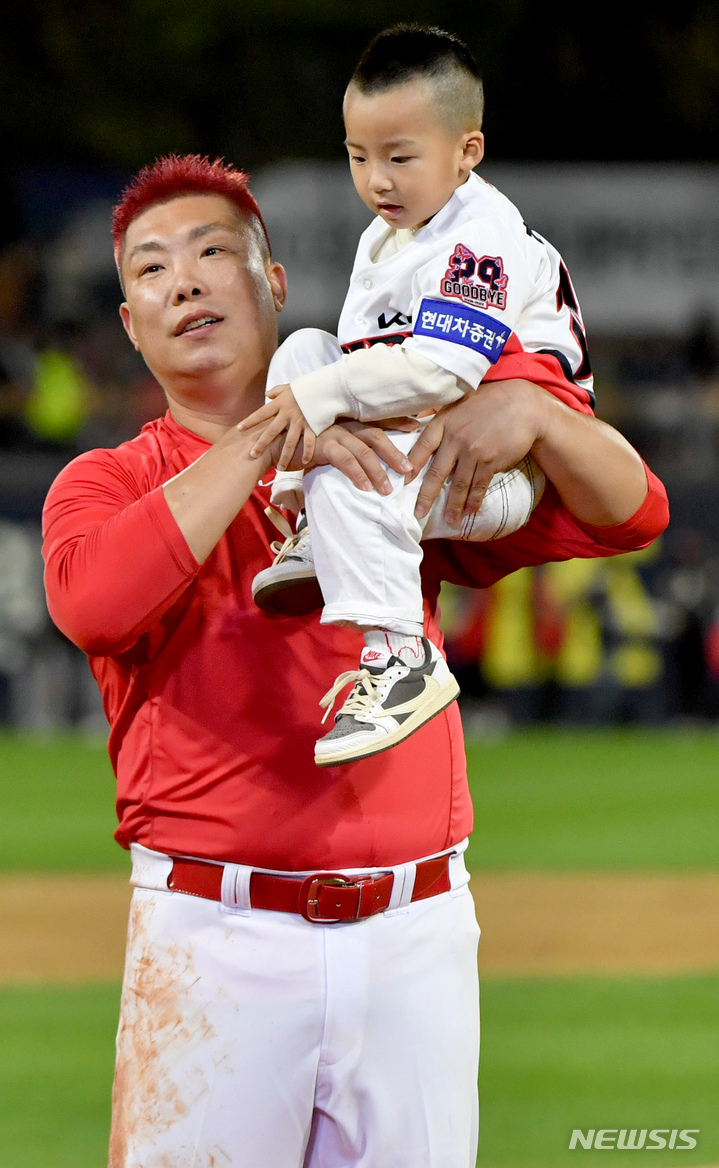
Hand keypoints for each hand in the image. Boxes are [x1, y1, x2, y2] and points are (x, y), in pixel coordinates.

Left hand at [239, 385, 316, 470]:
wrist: (325, 386)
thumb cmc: (306, 385)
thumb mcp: (289, 386)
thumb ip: (277, 391)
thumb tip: (267, 395)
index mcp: (280, 403)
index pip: (260, 414)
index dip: (249, 421)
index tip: (239, 429)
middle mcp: (287, 414)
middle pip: (271, 432)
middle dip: (261, 444)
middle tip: (252, 455)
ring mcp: (300, 421)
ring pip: (289, 442)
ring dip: (284, 456)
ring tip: (280, 468)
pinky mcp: (313, 426)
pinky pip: (309, 442)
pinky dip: (307, 452)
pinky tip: (303, 462)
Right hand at [309, 420, 412, 494]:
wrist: (273, 442)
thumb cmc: (300, 444)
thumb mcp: (325, 441)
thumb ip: (342, 446)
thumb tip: (360, 463)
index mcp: (347, 420)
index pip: (376, 420)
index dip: (397, 422)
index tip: (416, 426)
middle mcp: (343, 423)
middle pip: (376, 435)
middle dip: (395, 453)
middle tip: (409, 470)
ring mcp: (334, 432)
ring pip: (364, 450)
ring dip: (378, 471)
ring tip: (388, 489)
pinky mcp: (323, 445)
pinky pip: (346, 460)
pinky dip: (358, 474)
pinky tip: (366, 488)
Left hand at [408, 380, 543, 524]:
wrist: (522, 405)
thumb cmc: (487, 403)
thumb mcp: (458, 402)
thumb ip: (437, 414)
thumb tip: (415, 421)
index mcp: (444, 423)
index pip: (421, 447)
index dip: (411, 466)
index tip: (403, 483)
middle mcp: (456, 438)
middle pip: (436, 473)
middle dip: (426, 497)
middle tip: (418, 514)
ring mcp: (473, 451)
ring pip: (458, 484)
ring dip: (453, 505)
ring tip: (449, 520)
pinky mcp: (491, 461)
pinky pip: (479, 485)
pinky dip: (474, 500)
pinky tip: (470, 511)